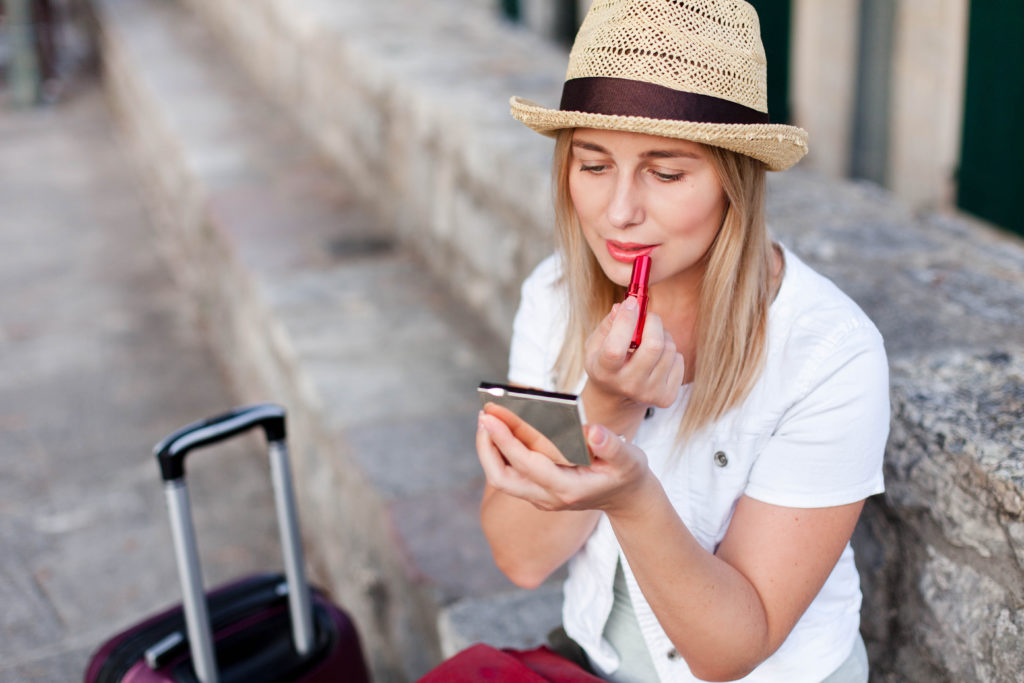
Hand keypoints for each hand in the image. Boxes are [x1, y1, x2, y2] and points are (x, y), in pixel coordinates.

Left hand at [476, 406, 652, 514]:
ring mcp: (541, 497)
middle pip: (502, 478)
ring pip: (502, 478)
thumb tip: (593, 431)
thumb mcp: (630, 460)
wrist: (628, 501)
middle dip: (486, 448)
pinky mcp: (538, 491)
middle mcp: (548, 497)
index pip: (526, 464)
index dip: (505, 440)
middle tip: (483, 416)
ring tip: (488, 417)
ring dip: (490, 449)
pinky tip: (502, 428)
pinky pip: (511, 473)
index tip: (489, 417)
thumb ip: (612, 447)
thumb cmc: (627, 475)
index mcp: (567, 488)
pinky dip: (502, 451)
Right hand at [584, 297, 684, 410]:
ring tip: (650, 339)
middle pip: (653, 346)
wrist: (616, 399)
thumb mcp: (595, 345)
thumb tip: (625, 306)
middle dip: (653, 322)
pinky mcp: (666, 397)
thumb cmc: (605, 363)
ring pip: (669, 349)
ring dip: (662, 335)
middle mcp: (627, 385)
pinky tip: (657, 358)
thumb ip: (608, 325)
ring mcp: (649, 393)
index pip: (615, 348)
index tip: (631, 302)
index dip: (625, 321)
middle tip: (647, 317)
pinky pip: (678, 360)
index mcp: (604, 372)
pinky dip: (670, 352)